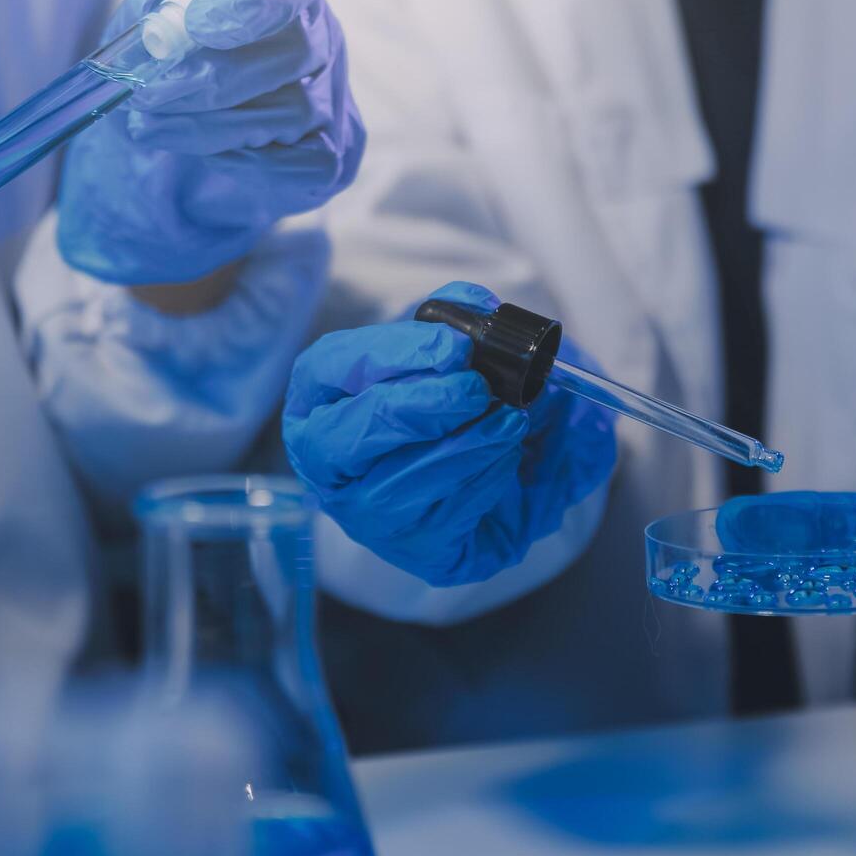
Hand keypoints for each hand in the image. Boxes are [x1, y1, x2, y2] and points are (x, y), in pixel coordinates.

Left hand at [60, 0, 364, 284]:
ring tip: (151, 128)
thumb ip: (144, 15)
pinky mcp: (331, 156)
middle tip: (149, 94)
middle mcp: (322, 36)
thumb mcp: (142, 43)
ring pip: (292, 108)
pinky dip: (242, 160)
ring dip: (212, 123)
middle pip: (294, 49)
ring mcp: (334, 99)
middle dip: (213, 76)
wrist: (186, 164)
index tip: (198, 25)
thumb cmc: (172, 84)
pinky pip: (297, 160)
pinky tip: (205, 154)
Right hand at [283, 282, 615, 585]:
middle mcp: (329, 464)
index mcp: (323, 398)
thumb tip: (473, 304)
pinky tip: (507, 459)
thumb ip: (466, 318)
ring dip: (458, 448)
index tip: (451, 348)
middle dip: (411, 409)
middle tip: (475, 389)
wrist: (531, 467)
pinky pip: (435, 523)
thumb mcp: (469, 349)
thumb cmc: (477, 402)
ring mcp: (365, 515)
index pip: (326, 370)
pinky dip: (479, 483)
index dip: (387, 356)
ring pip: (388, 489)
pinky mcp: (415, 551)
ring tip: (507, 422)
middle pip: (339, 439)